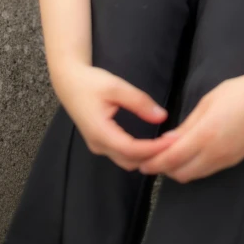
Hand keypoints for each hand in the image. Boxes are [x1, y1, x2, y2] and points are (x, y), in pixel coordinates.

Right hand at [52, 62, 168, 171]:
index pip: (131, 149)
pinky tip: (152, 144)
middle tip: (175, 143)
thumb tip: (162, 116)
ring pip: (126, 161)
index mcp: (100, 132)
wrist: (68, 81)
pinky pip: (121, 155)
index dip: (154, 148)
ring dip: (146, 157)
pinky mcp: (100, 143)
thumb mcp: (116, 86)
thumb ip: (139, 102)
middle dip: (153, 156)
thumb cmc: (91, 82)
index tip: (173, 140)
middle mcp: (98, 144)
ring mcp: (98, 146)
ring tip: (166, 144)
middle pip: (130, 161)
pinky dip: (138, 153)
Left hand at [137, 72, 243, 182]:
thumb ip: (187, 126)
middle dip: (163, 169)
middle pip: (180, 172)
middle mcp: (214, 153)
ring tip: (168, 157)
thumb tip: (167, 142)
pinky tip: (188, 156)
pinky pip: (207, 171)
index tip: (140, 161)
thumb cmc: (237, 92)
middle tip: (151, 158)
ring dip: (178, 169)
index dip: (154, 163)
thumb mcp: (207, 103)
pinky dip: (193, 168)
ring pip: (194, 175)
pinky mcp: (235, 161)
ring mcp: (226, 160)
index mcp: (205, 135)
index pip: (171, 158)